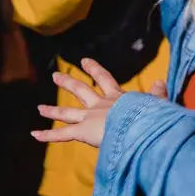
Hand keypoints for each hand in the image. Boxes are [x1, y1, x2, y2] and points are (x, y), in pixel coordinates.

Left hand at [31, 58, 166, 147]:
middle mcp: (100, 104)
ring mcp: (89, 117)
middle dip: (68, 83)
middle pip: (80, 90)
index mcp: (117, 97)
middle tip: (56, 76)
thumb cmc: (150, 117)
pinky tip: (34, 134)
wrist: (139, 127)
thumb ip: (156, 94)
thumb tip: (160, 82)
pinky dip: (48, 134)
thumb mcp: (156, 104)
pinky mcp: (83, 131)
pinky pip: (62, 134)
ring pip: (67, 112)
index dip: (94, 70)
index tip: (84, 61)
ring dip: (53, 109)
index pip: (105, 79)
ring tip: (39, 107)